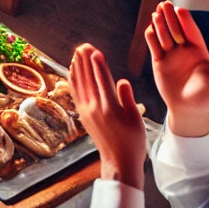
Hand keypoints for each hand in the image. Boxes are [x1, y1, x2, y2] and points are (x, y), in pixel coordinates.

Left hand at [69, 44, 146, 189]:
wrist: (118, 162)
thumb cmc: (132, 141)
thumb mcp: (136, 119)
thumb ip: (127, 98)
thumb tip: (122, 81)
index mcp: (110, 107)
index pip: (102, 81)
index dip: (98, 65)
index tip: (94, 51)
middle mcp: (95, 108)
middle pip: (88, 79)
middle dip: (85, 61)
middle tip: (83, 45)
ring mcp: (86, 111)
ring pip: (79, 84)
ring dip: (77, 67)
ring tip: (77, 53)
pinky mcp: (83, 115)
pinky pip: (75, 93)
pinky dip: (73, 80)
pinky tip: (72, 71)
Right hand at [145, 1, 208, 137]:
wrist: (189, 111)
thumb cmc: (208, 99)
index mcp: (199, 52)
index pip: (191, 31)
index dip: (185, 20)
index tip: (179, 9)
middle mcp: (184, 51)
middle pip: (175, 29)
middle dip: (170, 17)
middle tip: (164, 4)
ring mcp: (171, 56)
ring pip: (164, 36)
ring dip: (160, 24)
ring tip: (156, 13)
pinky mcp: (159, 63)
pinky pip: (154, 47)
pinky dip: (151, 38)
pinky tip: (149, 29)